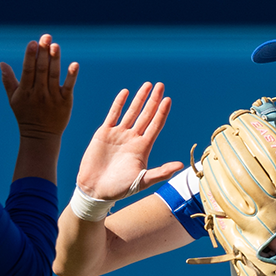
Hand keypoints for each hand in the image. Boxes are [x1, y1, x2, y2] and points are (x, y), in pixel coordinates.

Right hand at [0, 34, 76, 141]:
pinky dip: (71, 76)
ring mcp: (52, 98)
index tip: (32, 43)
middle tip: (46, 36)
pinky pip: (68, 87)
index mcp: (25, 91)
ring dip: (55, 60)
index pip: (28, 70)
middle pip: (41, 70)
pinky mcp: (65, 102)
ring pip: (53, 76)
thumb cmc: (25, 115)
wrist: (40, 137)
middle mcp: (38, 93)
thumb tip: (2, 63)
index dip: (30, 56)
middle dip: (43, 53)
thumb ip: (8, 81)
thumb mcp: (13, 99)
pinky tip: (75, 64)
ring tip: (56, 45)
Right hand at [75, 82, 185, 200]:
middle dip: (153, 100)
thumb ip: (161, 172)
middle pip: (146, 115)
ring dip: (139, 98)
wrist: (95, 190)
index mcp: (142, 148)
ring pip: (132, 112)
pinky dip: (119, 103)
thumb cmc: (119, 189)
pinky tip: (126, 92)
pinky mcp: (104, 133)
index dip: (162, 112)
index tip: (168, 99)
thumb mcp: (142, 181)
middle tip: (161, 85)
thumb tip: (180, 165)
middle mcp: (132, 138)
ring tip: (148, 85)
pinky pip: (113, 114)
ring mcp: (119, 134)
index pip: (155, 126)